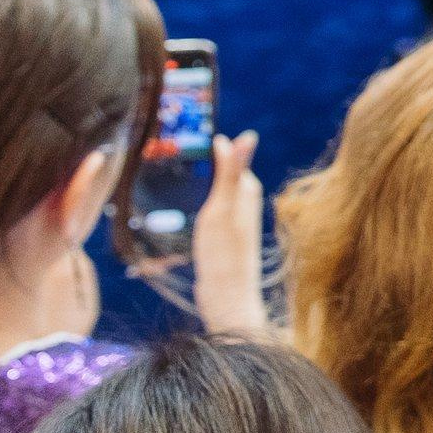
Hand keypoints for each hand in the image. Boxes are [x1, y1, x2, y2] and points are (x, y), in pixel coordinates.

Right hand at [191, 131, 268, 336]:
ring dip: (207, 185)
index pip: (233, 158)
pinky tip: (193, 211)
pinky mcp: (228, 239)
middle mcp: (247, 204)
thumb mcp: (223, 207)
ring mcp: (238, 223)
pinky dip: (204, 206)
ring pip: (221, 194)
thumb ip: (232, 173)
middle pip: (227, 175)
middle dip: (212, 163)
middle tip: (187, 149)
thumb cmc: (224, 254)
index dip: (217, 147)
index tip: (197, 134)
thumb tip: (248, 135)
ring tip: (185, 175)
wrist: (227, 299)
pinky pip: (215, 213)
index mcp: (248, 191)